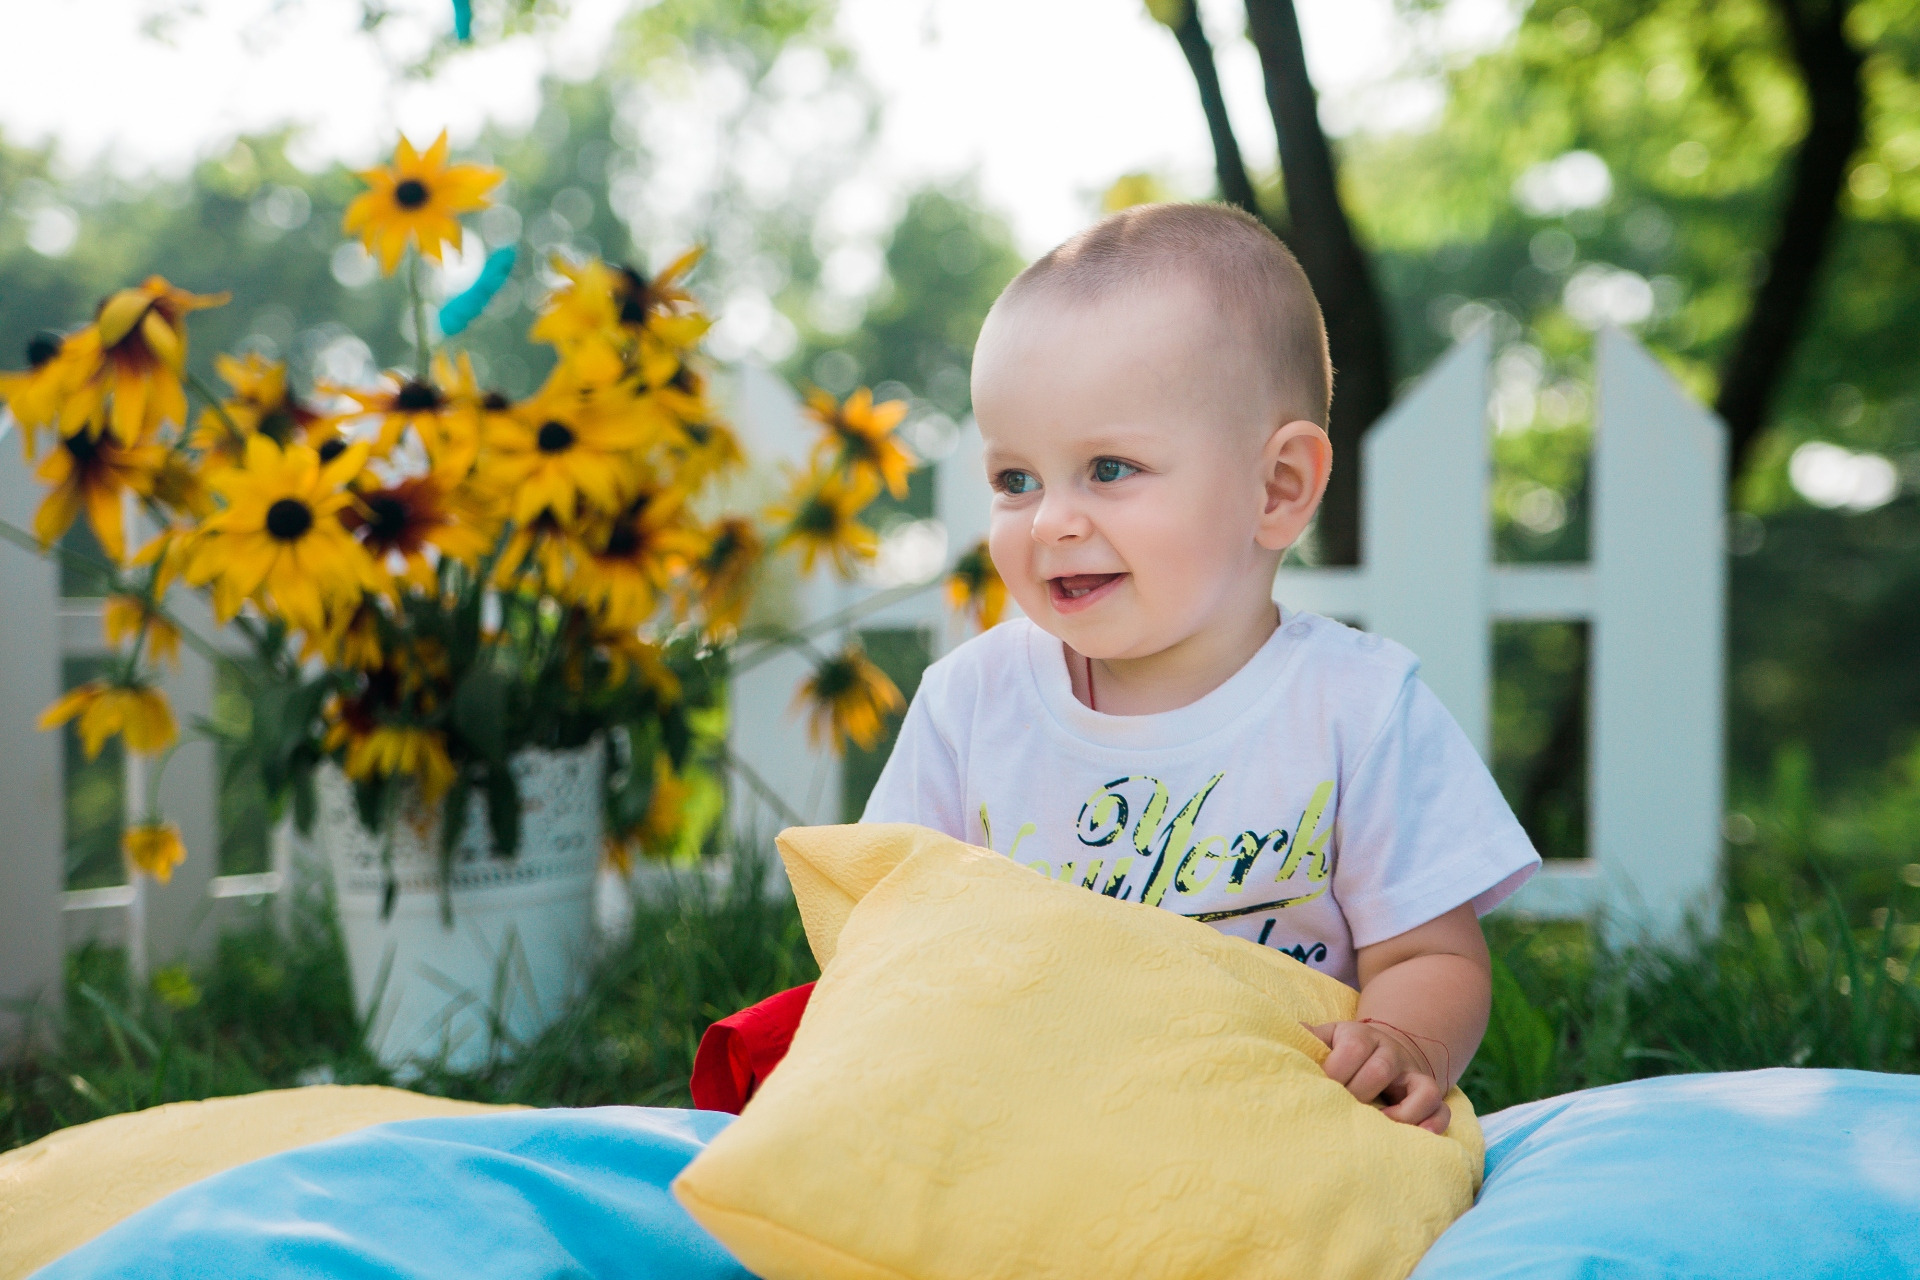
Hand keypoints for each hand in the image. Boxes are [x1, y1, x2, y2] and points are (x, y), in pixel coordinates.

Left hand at [1305, 1019, 1451, 1134]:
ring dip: (1402, 1113)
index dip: (1335, 1071)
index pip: (1352, 1048)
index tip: (1320, 1089)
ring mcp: (1413, 1075)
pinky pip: (1441, 1108)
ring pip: (1422, 1089)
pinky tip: (1417, 1137)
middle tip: (1343, 1110)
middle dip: (1359, 1093)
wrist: (1387, 1045)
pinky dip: (1434, 1124)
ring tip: (1381, 1126)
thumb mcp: (1327, 1037)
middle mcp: (1390, 1053)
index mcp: (1360, 1037)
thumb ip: (1307, 1039)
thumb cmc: (1345, 1049)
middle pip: (1381, 1069)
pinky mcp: (1428, 1095)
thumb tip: (1275, 1038)